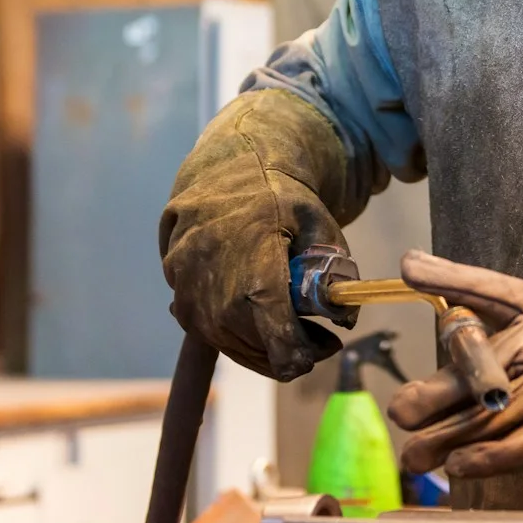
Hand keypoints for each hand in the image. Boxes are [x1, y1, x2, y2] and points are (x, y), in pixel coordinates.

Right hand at [158, 91, 353, 381]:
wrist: (223, 170)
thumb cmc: (277, 195)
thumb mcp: (318, 222)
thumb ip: (335, 273)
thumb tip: (345, 319)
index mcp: (255, 274)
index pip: (282, 343)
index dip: (309, 353)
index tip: (329, 341)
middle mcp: (216, 295)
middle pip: (261, 351)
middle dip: (293, 349)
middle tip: (318, 333)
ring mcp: (191, 300)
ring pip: (235, 348)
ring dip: (265, 344)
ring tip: (288, 320)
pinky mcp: (177, 300)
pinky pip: (212, 334)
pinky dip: (238, 333)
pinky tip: (255, 310)